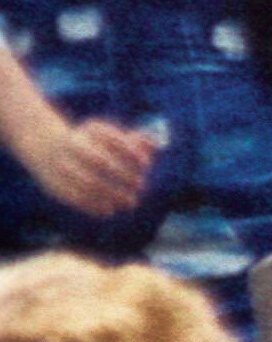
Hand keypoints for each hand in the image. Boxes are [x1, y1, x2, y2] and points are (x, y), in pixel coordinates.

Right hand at [4, 97, 157, 221]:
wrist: (45, 145)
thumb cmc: (90, 142)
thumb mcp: (109, 136)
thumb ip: (134, 141)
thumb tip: (156, 145)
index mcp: (90, 130)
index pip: (115, 140)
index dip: (133, 153)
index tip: (146, 164)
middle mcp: (73, 145)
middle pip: (102, 162)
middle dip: (124, 176)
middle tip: (140, 186)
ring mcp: (61, 163)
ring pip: (89, 182)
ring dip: (113, 194)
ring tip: (130, 202)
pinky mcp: (52, 182)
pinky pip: (74, 196)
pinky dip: (93, 206)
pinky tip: (109, 211)